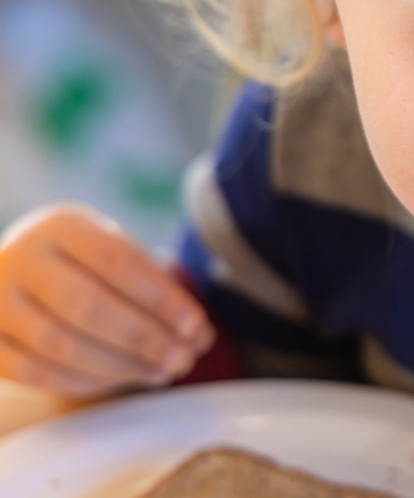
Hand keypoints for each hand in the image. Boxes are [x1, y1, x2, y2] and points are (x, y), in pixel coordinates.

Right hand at [0, 204, 215, 398]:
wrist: (18, 272)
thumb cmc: (87, 264)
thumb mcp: (117, 253)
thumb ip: (157, 288)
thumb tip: (199, 336)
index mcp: (61, 226)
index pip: (117, 262)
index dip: (161, 298)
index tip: (197, 325)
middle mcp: (19, 258)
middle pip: (87, 306)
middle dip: (144, 338)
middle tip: (184, 358)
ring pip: (60, 345)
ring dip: (120, 367)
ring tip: (163, 372)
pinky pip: (34, 372)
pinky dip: (84, 382)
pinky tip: (122, 381)